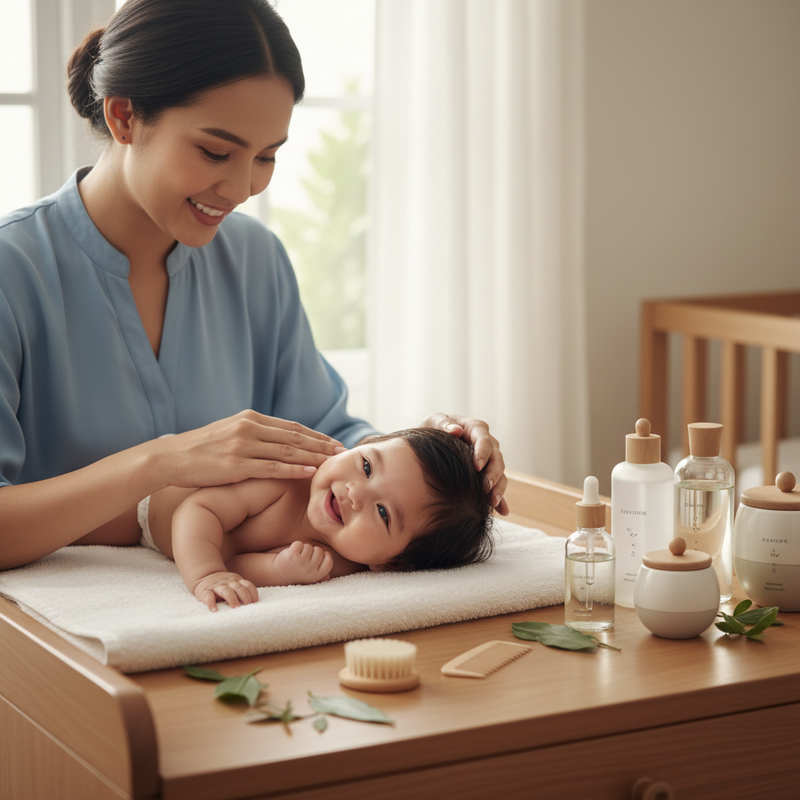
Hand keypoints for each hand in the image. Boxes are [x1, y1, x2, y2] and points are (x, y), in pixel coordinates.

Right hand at [153, 410, 345, 488]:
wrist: (169, 458)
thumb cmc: (198, 450)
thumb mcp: (227, 432)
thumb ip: (251, 434)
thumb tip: (274, 441)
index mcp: (250, 418)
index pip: (292, 427)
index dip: (316, 435)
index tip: (333, 442)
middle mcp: (249, 428)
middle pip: (296, 437)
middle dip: (322, 445)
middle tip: (342, 452)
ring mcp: (243, 446)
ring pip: (288, 452)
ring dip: (314, 457)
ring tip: (333, 463)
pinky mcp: (236, 465)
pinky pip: (273, 468)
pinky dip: (295, 470)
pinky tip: (310, 473)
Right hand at [192, 571, 258, 611]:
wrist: (205, 576)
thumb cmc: (224, 585)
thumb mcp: (234, 583)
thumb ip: (242, 590)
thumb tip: (254, 605)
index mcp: (237, 580)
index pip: (248, 585)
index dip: (253, 594)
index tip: (255, 604)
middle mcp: (228, 582)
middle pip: (239, 588)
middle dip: (245, 597)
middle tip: (247, 607)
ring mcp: (217, 586)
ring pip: (226, 591)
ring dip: (232, 599)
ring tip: (235, 608)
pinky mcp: (205, 591)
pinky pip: (209, 597)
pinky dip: (211, 604)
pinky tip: (215, 611)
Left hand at [273, 541, 332, 584]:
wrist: (277, 574)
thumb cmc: (296, 573)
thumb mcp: (309, 577)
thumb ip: (319, 575)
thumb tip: (328, 577)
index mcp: (316, 575)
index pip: (329, 562)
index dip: (326, 556)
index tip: (319, 556)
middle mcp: (309, 570)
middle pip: (319, 551)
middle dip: (313, 551)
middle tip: (305, 557)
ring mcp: (300, 562)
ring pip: (309, 546)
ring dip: (303, 548)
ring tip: (298, 556)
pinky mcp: (291, 556)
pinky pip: (299, 544)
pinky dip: (295, 545)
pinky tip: (292, 553)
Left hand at [421, 413, 508, 515]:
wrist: (431, 444)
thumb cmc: (433, 430)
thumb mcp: (434, 422)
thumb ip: (443, 424)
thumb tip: (457, 431)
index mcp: (476, 429)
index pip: (484, 440)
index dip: (483, 453)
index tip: (476, 467)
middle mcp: (487, 445)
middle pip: (496, 459)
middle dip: (493, 474)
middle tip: (485, 487)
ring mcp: (489, 461)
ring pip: (500, 474)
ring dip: (499, 488)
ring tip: (492, 502)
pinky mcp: (487, 475)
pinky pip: (496, 488)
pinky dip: (501, 500)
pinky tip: (503, 512)